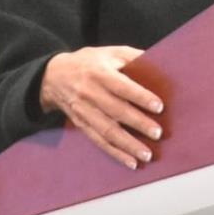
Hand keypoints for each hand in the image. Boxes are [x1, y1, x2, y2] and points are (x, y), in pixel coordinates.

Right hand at [40, 46, 163, 168]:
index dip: (140, 96)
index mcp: (98, 72)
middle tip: (157, 133)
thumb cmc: (88, 62)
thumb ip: (132, 56)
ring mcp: (84, 111)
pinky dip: (115, 153)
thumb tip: (160, 62)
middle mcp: (89, 92)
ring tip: (147, 154)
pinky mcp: (81, 124)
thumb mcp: (108, 52)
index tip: (158, 106)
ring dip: (128, 144)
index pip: (121, 86)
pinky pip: (99, 141)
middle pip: (115, 111)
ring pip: (107, 130)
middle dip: (138, 123)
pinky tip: (131, 162)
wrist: (53, 76)